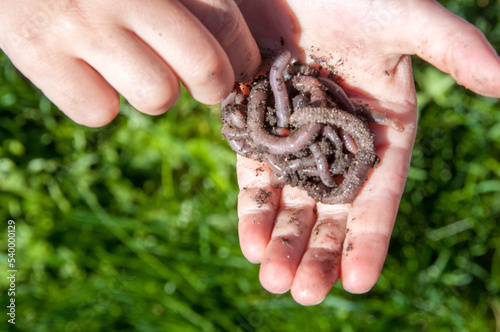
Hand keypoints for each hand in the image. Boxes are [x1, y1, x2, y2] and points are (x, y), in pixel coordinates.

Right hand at [0, 0, 260, 126]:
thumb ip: (195, 4)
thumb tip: (241, 55)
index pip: (229, 27)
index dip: (245, 59)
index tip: (241, 69)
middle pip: (207, 71)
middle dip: (213, 86)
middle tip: (202, 80)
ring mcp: (82, 23)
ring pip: (157, 97)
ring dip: (153, 91)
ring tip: (132, 64)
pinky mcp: (39, 52)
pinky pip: (98, 111)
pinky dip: (98, 101)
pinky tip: (88, 71)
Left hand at [236, 0, 499, 304]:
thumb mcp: (407, 20)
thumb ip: (453, 50)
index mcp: (381, 127)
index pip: (378, 195)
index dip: (368, 238)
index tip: (357, 281)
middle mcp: (337, 141)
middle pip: (329, 208)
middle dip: (317, 252)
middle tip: (304, 294)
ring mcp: (295, 136)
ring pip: (290, 200)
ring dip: (282, 241)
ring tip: (272, 279)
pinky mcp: (257, 124)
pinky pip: (255, 173)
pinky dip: (253, 207)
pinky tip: (250, 242)